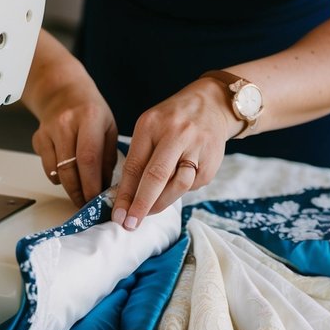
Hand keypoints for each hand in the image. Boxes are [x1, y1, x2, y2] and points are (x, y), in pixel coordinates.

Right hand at [32, 80, 117, 207]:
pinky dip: (58, 176)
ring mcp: (48, 131)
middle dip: (79, 192)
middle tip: (87, 203)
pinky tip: (69, 172)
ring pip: (56, 172)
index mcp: (90, 117)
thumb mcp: (109, 128)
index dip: (91, 184)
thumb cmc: (90, 111)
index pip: (89, 158)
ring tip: (81, 192)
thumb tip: (107, 187)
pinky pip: (47, 168)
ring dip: (69, 188)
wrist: (63, 92)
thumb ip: (109, 157)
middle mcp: (66, 123)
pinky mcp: (38, 139)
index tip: (95, 199)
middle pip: (69, 169)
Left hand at [111, 79, 236, 229]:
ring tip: (150, 210)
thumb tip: (126, 197)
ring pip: (177, 185)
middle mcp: (175, 133)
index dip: (124, 194)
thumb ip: (139, 158)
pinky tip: (176, 185)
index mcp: (151, 124)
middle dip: (141, 205)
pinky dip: (180, 190)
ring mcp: (196, 146)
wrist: (211, 104)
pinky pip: (192, 185)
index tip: (117, 215)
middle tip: (130, 225)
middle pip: (156, 177)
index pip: (134, 166)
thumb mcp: (150, 129)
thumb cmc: (172, 122)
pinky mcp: (212, 161)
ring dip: (161, 203)